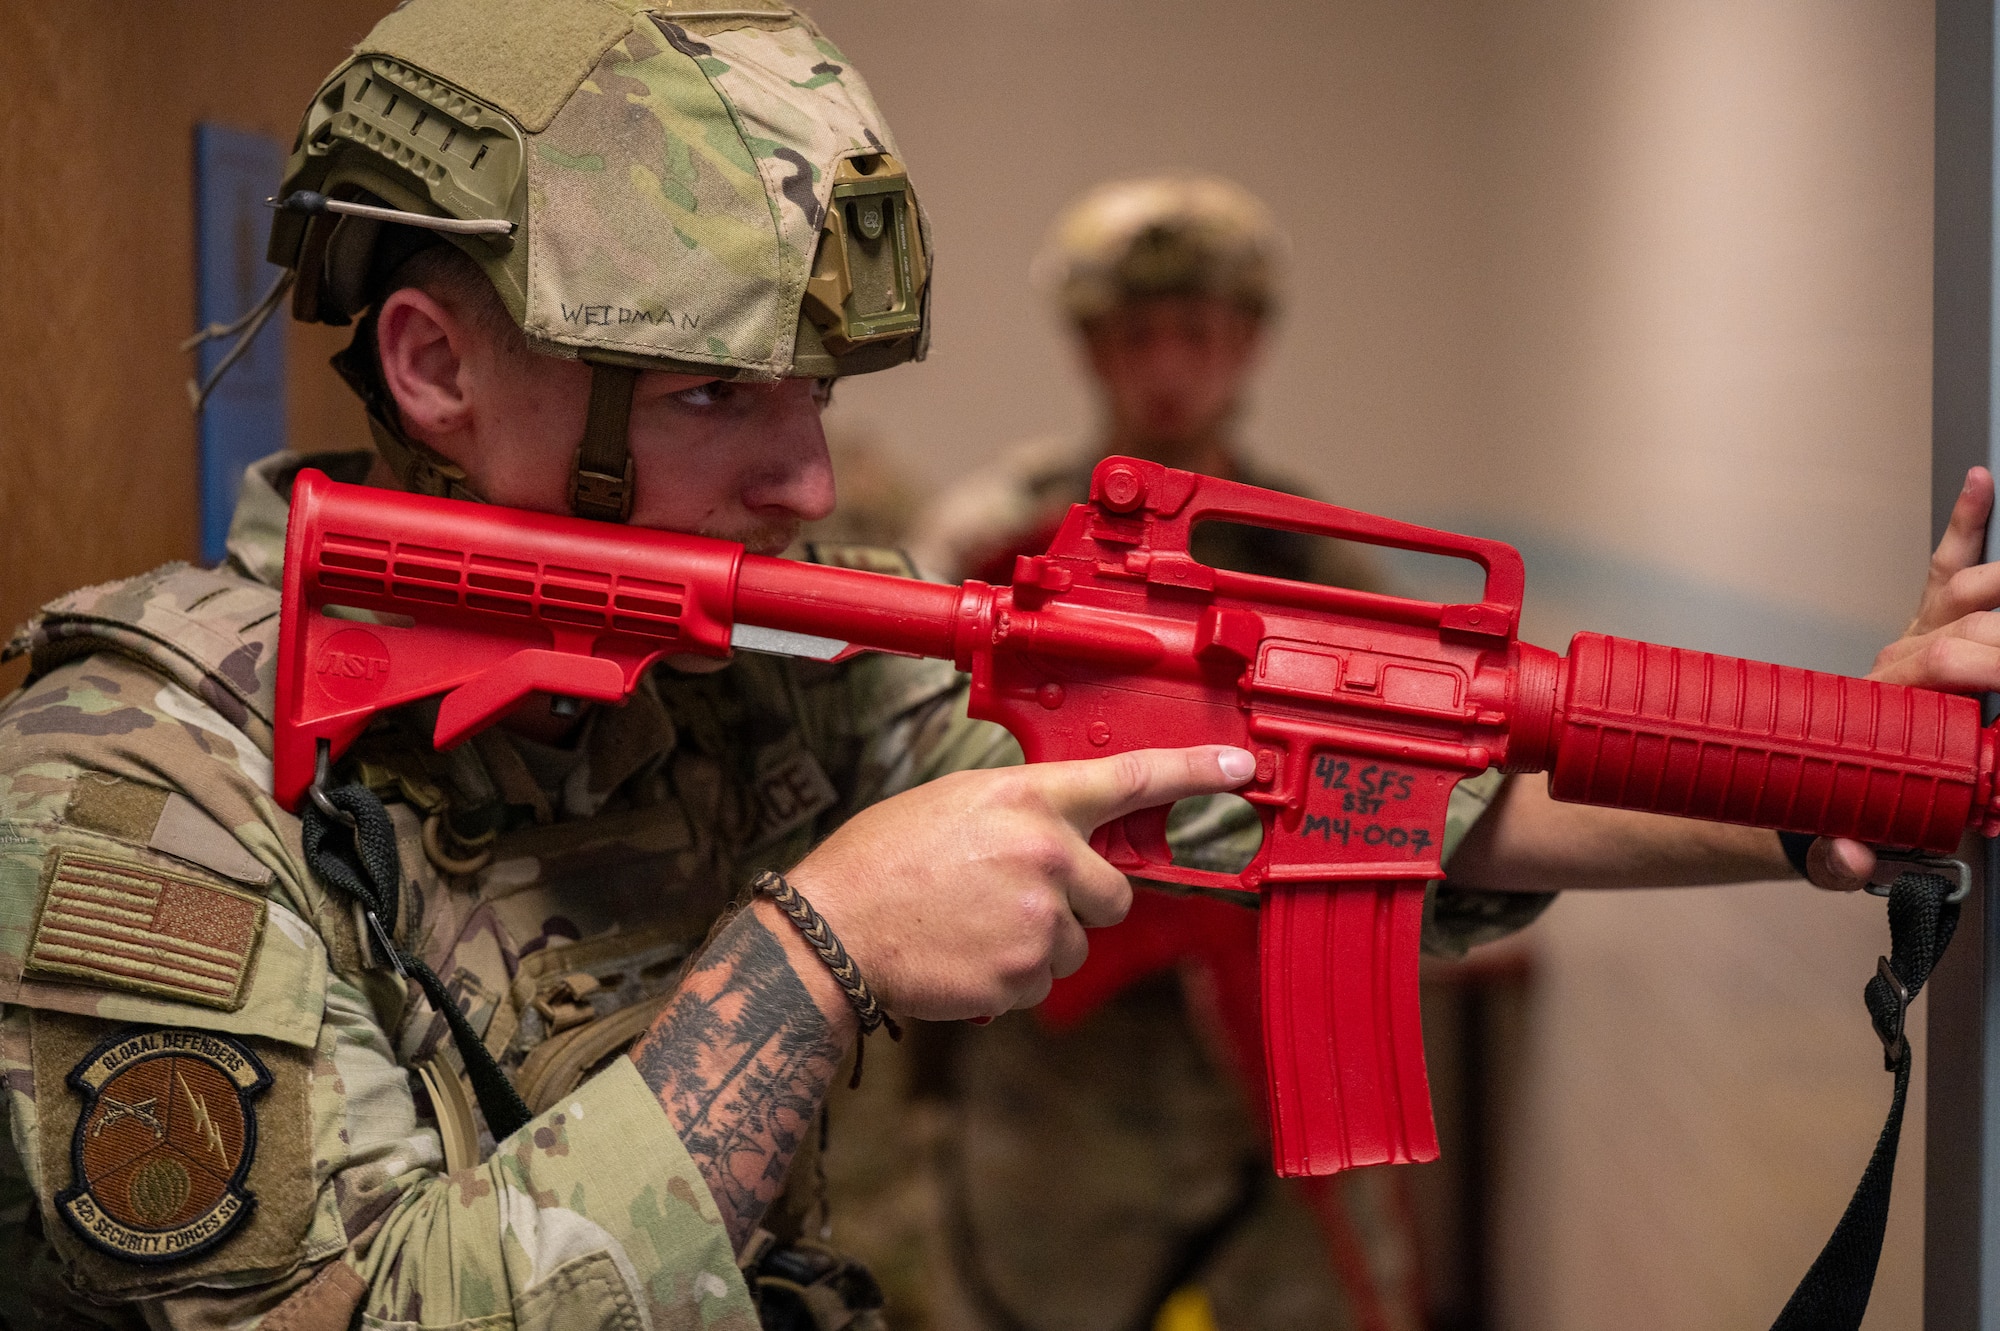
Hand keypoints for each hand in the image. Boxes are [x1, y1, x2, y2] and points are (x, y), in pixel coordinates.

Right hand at [787, 746, 1255, 1019]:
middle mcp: (1047, 855)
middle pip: (1116, 894)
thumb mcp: (958, 801)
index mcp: (1030, 799)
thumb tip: (1071, 829)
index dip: (1195, 772)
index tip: (1240, 771)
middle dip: (1080, 904)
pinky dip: (1009, 979)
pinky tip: (964, 956)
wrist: (833, 928)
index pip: (1130, 778)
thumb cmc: (885, 859)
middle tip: (1019, 899)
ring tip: (973, 927)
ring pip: (1077, 945)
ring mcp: (1039, 919)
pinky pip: (1040, 984)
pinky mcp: (1024, 975)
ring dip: (1038, 945)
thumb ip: (1026, 808)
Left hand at [1814, 466, 1997, 889]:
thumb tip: (1849, 853)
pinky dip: (1967, 525)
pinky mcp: (1927, 629)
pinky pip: (1950, 569)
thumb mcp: (1836, 852)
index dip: (1979, 666)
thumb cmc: (1843, 814)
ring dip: (1999, 592)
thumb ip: (1841, 858)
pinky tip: (1982, 484)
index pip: (1939, 667)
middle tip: (1995, 678)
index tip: (1991, 698)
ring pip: (1970, 596)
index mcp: (1888, 713)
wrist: (1814, 794)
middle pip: (1966, 629)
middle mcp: (1901, 667)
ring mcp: (1916, 643)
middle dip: (1999, 647)